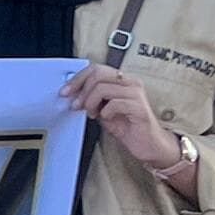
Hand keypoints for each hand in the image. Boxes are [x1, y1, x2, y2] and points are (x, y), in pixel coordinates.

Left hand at [60, 61, 184, 173]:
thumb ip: (91, 99)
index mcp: (122, 80)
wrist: (148, 145)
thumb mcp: (103, 110)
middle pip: (97, 74)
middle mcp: (131, 82)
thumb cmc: (127, 127)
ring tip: (92, 114)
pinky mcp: (139, 107)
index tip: (65, 92)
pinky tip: (107, 119)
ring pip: (102, 88)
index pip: (95, 69)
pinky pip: (114, 103)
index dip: (77, 79)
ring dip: (91, 103)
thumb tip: (72, 94)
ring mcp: (136, 93)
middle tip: (76, 106)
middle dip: (81, 90)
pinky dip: (105, 112)